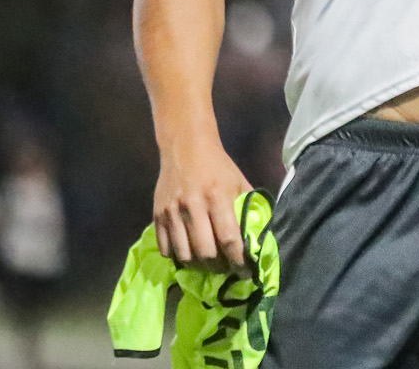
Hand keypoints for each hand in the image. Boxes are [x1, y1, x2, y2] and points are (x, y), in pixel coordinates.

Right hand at [152, 136, 253, 273]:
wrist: (185, 147)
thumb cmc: (218, 167)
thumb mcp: (240, 182)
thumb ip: (249, 208)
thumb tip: (261, 236)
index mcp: (217, 197)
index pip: (229, 239)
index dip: (238, 260)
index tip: (245, 271)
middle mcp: (193, 206)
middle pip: (205, 252)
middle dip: (219, 266)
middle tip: (226, 267)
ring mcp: (172, 212)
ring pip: (185, 255)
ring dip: (199, 265)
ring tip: (209, 263)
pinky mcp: (157, 216)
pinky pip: (166, 249)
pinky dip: (179, 257)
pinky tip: (190, 253)